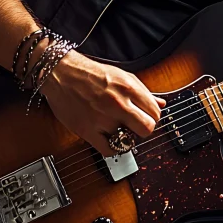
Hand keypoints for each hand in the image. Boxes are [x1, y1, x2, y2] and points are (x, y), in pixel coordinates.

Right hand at [40, 50, 165, 155]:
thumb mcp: (122, 76)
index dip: (153, 117)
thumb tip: (161, 102)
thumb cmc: (90, 73)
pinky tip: (110, 139)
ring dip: (125, 137)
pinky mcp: (88, 130)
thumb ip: (143, 91)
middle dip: (144, 129)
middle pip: (147, 128)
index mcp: (129, 88)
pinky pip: (109, 150)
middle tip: (136, 126)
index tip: (146, 117)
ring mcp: (103, 118)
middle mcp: (118, 103)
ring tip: (119, 129)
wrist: (61, 73)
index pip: (155, 112)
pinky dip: (112, 148)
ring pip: (128, 140)